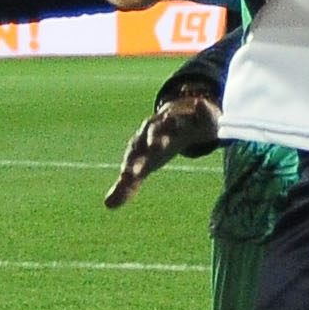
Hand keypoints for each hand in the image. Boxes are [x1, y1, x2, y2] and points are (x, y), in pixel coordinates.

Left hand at [104, 90, 220, 207]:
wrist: (179, 118)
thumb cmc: (157, 147)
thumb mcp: (145, 165)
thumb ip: (128, 186)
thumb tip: (108, 205)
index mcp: (142, 144)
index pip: (135, 155)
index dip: (132, 164)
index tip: (128, 176)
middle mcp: (157, 130)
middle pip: (152, 135)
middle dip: (152, 140)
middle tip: (153, 148)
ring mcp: (177, 120)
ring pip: (173, 120)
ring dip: (171, 121)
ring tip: (171, 121)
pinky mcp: (197, 116)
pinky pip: (200, 111)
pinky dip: (200, 108)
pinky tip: (200, 104)